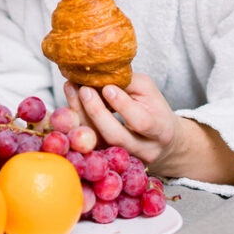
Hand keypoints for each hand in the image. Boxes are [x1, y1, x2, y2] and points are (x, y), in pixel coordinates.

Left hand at [63, 74, 180, 166]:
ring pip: (98, 141)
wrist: (161, 140)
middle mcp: (144, 150)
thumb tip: (101, 75)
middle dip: (97, 112)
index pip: (141, 121)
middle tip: (84, 90)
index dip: (123, 105)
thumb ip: (128, 83)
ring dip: (82, 115)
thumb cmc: (154, 110)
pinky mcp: (107, 158)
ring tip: (72, 90)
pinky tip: (71, 104)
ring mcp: (124, 158)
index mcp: (160, 131)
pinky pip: (89, 143)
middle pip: (116, 136)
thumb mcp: (148, 92)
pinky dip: (77, 123)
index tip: (107, 88)